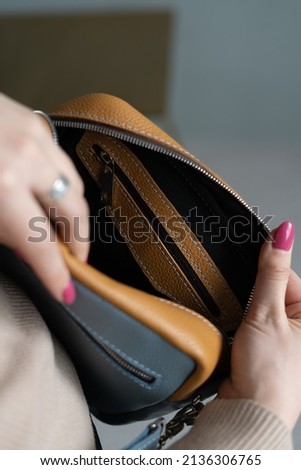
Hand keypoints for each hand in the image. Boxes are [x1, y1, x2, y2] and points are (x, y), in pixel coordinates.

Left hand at [0, 93, 88, 301]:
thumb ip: (2, 235)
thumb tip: (26, 252)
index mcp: (5, 187)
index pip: (42, 245)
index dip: (55, 274)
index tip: (64, 289)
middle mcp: (27, 159)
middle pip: (75, 211)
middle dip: (79, 241)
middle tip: (73, 258)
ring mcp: (34, 135)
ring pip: (74, 183)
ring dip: (73, 211)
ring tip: (62, 228)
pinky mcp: (33, 121)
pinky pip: (62, 161)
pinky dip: (62, 183)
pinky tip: (49, 193)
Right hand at [219, 221, 300, 429]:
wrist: (249, 410)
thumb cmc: (269, 373)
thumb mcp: (268, 313)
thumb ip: (271, 272)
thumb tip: (282, 235)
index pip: (286, 275)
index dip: (265, 273)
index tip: (253, 275)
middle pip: (271, 291)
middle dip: (254, 297)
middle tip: (251, 316)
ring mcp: (286, 337)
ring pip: (258, 307)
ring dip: (246, 312)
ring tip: (247, 333)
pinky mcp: (269, 347)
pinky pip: (252, 323)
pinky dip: (242, 325)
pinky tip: (241, 338)